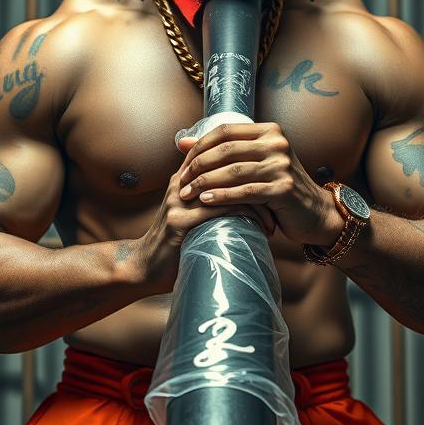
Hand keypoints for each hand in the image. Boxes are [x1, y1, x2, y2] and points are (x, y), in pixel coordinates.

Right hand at [132, 141, 277, 294]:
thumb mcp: (190, 213)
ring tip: (272, 223)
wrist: (144, 267)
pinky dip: (244, 217)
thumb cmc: (174, 243)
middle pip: (227, 169)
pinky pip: (219, 210)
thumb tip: (239, 196)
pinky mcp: (179, 222)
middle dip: (258, 185)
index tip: (273, 184)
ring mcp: (179, 202)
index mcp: (184, 178)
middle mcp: (181, 184)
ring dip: (256, 205)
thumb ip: (208, 200)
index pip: (220, 157)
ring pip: (228, 189)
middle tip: (279, 204)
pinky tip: (259, 230)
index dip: (249, 167)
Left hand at [175, 122, 342, 246]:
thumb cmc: (278, 188)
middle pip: (226, 150)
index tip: (183, 162)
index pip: (226, 131)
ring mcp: (282, 166)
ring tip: (186, 194)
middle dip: (198, 166)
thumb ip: (221, 151)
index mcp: (270, 131)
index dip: (200, 145)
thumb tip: (181, 141)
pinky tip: (205, 201)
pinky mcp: (284, 189)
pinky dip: (221, 196)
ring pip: (233, 171)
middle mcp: (278, 144)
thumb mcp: (253, 163)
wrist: (315, 212)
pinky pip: (244, 192)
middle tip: (181, 181)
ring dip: (205, 183)